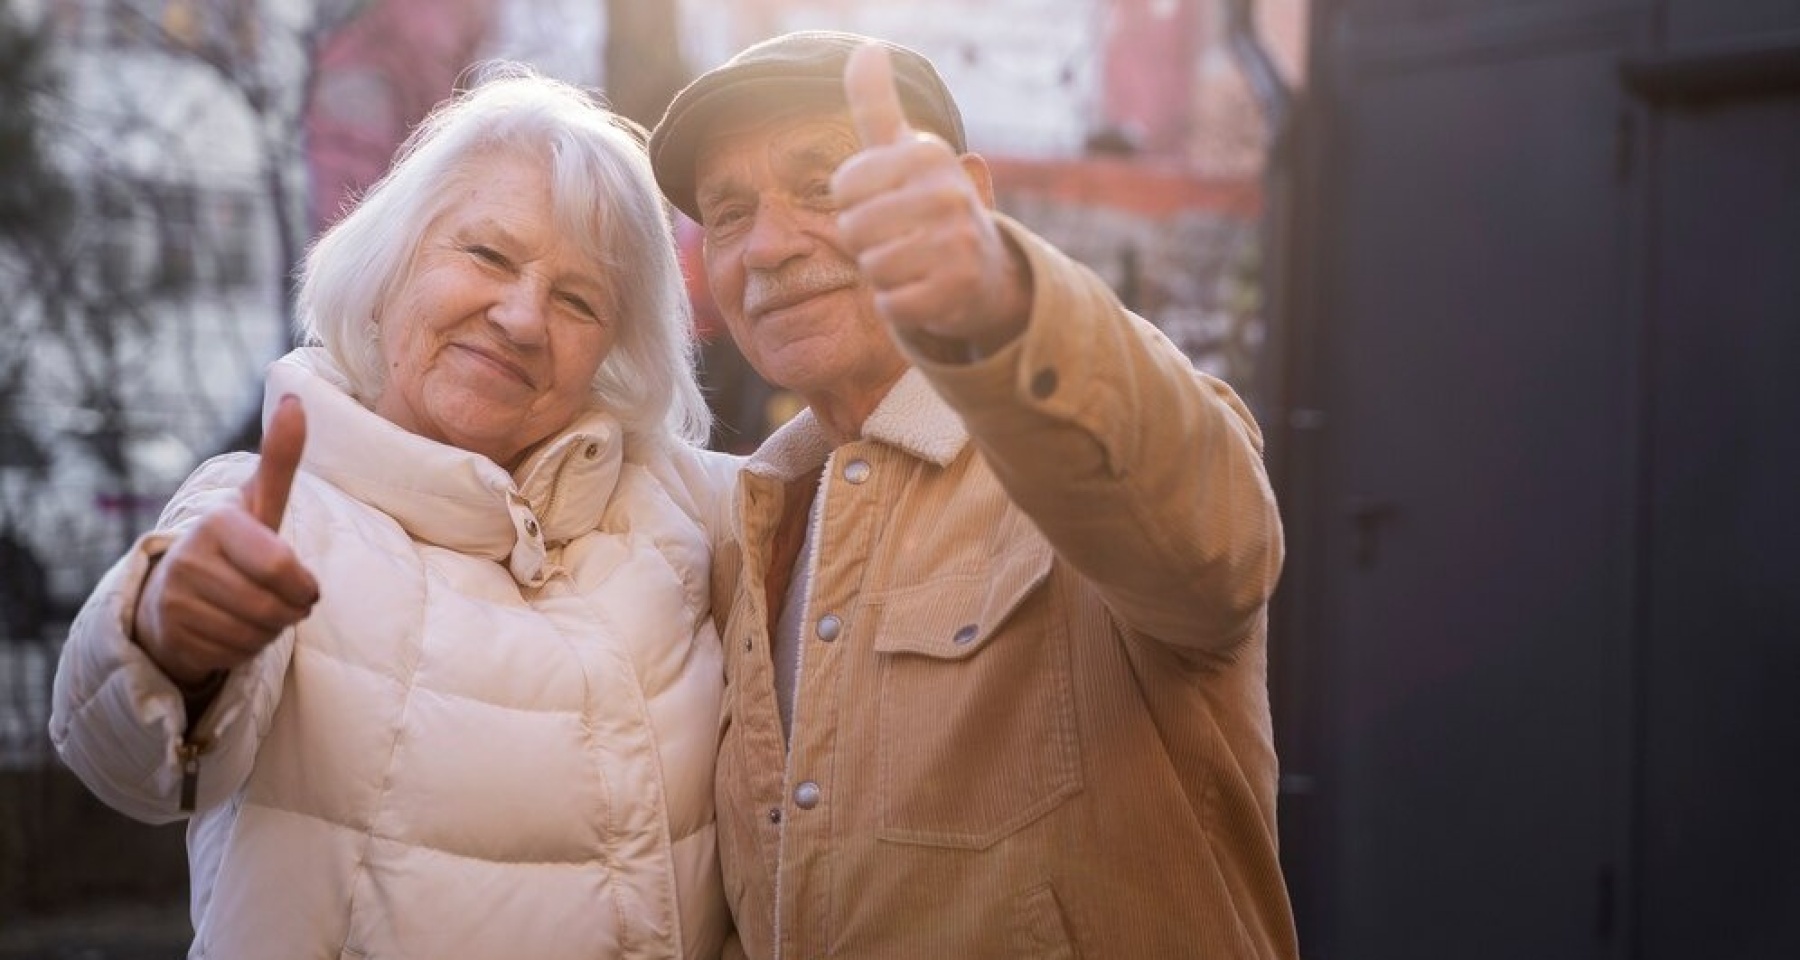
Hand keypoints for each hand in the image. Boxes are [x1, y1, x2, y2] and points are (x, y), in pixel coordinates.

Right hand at [134, 395, 318, 688]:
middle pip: (272, 607)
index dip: (303, 585)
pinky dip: (246, 648)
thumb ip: (280, 457)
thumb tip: (297, 399)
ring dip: (270, 630)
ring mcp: (173, 598)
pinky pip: (234, 654)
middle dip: (290, 611)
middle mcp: (187, 557)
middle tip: (283, 601)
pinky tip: (230, 629)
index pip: (279, 565)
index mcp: (218, 522)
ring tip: (254, 610)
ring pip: (256, 633)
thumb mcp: (261, 502)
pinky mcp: (170, 635)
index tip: (306, 586)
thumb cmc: (235, 542)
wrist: (175, 591)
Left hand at [830, 43, 1029, 349]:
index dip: (856, 203)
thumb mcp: (905, 152)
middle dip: (868, 243)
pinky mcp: (956, 291)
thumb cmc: (928, 205)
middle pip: (852, 230)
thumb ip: (877, 105)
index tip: (889, 202)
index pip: (843, 188)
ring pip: (871, 268)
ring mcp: (956, 244)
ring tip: (914, 263)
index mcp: (928, 154)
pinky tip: (925, 291)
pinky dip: (899, 306)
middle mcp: (947, 193)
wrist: (987, 270)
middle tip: (903, 239)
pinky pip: (891, 306)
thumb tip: (865, 49)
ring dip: (884, 275)